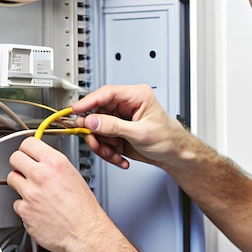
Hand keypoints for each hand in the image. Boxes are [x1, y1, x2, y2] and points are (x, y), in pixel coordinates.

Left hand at [7, 136, 107, 251]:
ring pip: (11, 179)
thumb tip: (42, 161)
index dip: (27, 148)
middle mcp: (41, 176)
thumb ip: (54, 166)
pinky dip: (25, 206)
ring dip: (20, 184)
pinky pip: (17, 203)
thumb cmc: (84, 208)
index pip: (28, 143)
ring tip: (34, 192)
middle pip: (15, 158)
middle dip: (19, 164)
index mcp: (55, 163)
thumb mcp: (74, 176)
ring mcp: (30, 194)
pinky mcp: (24, 211)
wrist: (85, 232)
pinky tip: (38, 209)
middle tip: (26, 170)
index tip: (27, 153)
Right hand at [70, 84, 191, 170]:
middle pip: (98, 113)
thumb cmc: (169, 139)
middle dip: (97, 133)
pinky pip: (103, 141)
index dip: (88, 101)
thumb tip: (92, 120)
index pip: (107, 93)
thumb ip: (113, 126)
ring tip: (114, 154)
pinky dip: (108, 152)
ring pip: (98, 130)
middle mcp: (127, 105)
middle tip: (96, 143)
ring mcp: (121, 119)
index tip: (75, 110)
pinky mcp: (118, 133)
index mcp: (137, 96)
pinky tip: (119, 157)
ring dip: (103, 146)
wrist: (176, 156)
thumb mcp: (140, 133)